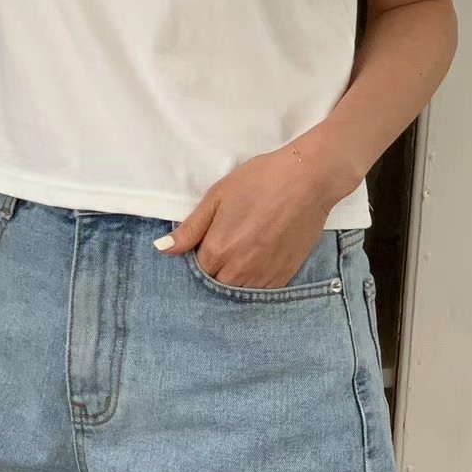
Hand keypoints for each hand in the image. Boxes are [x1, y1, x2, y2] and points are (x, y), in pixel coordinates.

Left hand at [157, 145, 341, 288]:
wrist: (307, 180)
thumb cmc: (260, 181)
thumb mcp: (217, 197)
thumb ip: (190, 228)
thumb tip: (163, 249)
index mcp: (218, 250)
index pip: (196, 270)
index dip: (200, 257)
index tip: (208, 243)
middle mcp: (239, 270)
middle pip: (216, 285)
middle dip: (215, 271)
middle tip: (227, 246)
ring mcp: (263, 276)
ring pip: (238, 291)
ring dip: (235, 279)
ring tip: (244, 252)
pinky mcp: (284, 276)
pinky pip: (262, 292)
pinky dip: (256, 281)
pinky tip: (260, 260)